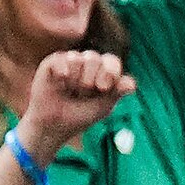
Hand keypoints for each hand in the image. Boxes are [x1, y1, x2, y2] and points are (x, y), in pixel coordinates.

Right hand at [14, 51, 132, 161]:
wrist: (53, 126)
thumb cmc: (81, 116)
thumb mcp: (103, 107)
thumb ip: (117, 93)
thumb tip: (131, 85)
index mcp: (105, 70)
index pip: (111, 62)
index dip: (109, 73)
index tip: (102, 88)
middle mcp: (89, 62)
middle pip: (94, 59)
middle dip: (88, 81)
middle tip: (81, 94)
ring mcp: (71, 61)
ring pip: (77, 59)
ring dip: (74, 80)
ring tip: (69, 91)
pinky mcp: (52, 63)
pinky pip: (61, 58)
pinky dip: (62, 70)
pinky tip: (60, 79)